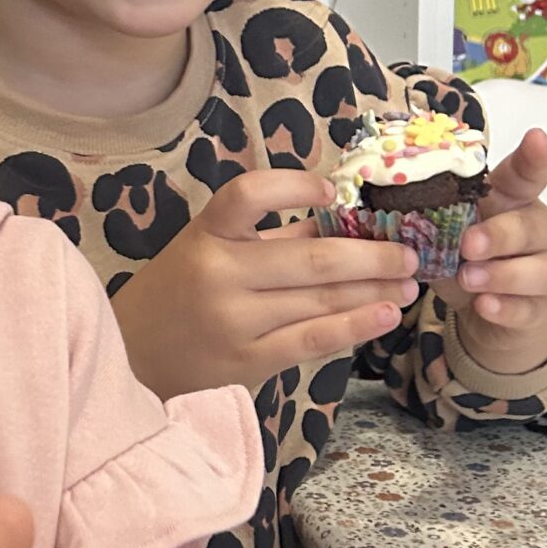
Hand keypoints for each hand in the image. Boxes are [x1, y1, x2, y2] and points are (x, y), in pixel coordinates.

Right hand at [110, 167, 419, 401]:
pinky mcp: (249, 361)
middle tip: (412, 252)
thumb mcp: (208, 252)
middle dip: (373, 254)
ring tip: (409, 283)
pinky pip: (314, 339)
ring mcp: (235, 320)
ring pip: (321, 299)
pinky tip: (386, 314)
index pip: (248, 194)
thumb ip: (268, 236)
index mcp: (204, 235)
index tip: (333, 192)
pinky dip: (357, 325)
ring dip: (375, 289)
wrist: (133, 359)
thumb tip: (342, 221)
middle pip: (310, 257)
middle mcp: (219, 274)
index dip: (295, 186)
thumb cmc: (178, 296)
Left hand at [444, 130, 546, 365]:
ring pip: (540, 270)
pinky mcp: (542, 309)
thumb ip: (433, 215)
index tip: (536, 137)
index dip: (534, 158)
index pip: (527, 175)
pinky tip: (485, 306)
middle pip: (530, 226)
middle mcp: (539, 231)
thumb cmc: (469, 258)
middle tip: (467, 245)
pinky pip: (529, 308)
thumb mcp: (449, 232)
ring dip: (501, 274)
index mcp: (514, 201)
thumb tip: (386, 201)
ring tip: (469, 278)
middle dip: (499, 235)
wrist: (491, 311)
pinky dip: (506, 308)